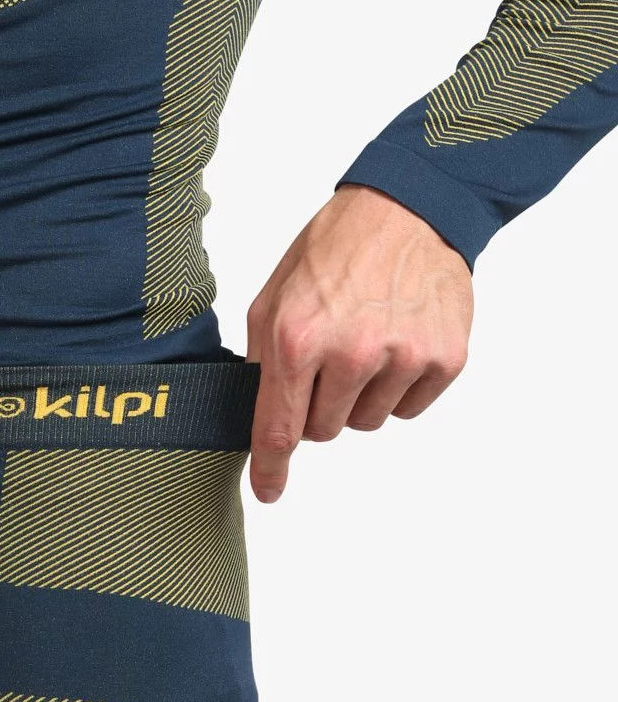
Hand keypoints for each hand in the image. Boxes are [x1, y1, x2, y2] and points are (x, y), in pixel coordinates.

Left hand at [245, 184, 473, 502]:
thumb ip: (261, 363)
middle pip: (324, 431)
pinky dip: (399, 387)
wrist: (408, 209)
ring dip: (361, 396)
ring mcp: (402, 358)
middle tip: (329, 358)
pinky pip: (408, 409)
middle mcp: (351, 353)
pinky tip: (397, 343)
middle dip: (319, 406)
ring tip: (366, 341)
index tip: (268, 491)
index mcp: (298, 338)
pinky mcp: (444, 359)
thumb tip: (256, 422)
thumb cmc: (334, 252)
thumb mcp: (274, 297)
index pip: (278, 429)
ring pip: (367, 422)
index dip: (270, 468)